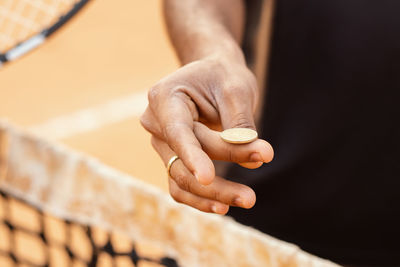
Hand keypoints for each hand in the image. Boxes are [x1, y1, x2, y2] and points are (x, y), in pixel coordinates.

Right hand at [140, 56, 273, 213]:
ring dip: (211, 194)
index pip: (178, 132)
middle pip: (183, 159)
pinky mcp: (173, 157)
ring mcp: (162, 143)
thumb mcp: (237, 91)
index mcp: (164, 97)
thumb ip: (241, 125)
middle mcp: (156, 122)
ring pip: (180, 179)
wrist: (214, 74)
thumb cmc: (224, 77)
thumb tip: (254, 161)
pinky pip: (181, 184)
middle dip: (217, 180)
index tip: (209, 177)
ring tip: (246, 200)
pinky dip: (201, 197)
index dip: (192, 156)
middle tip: (251, 196)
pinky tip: (223, 206)